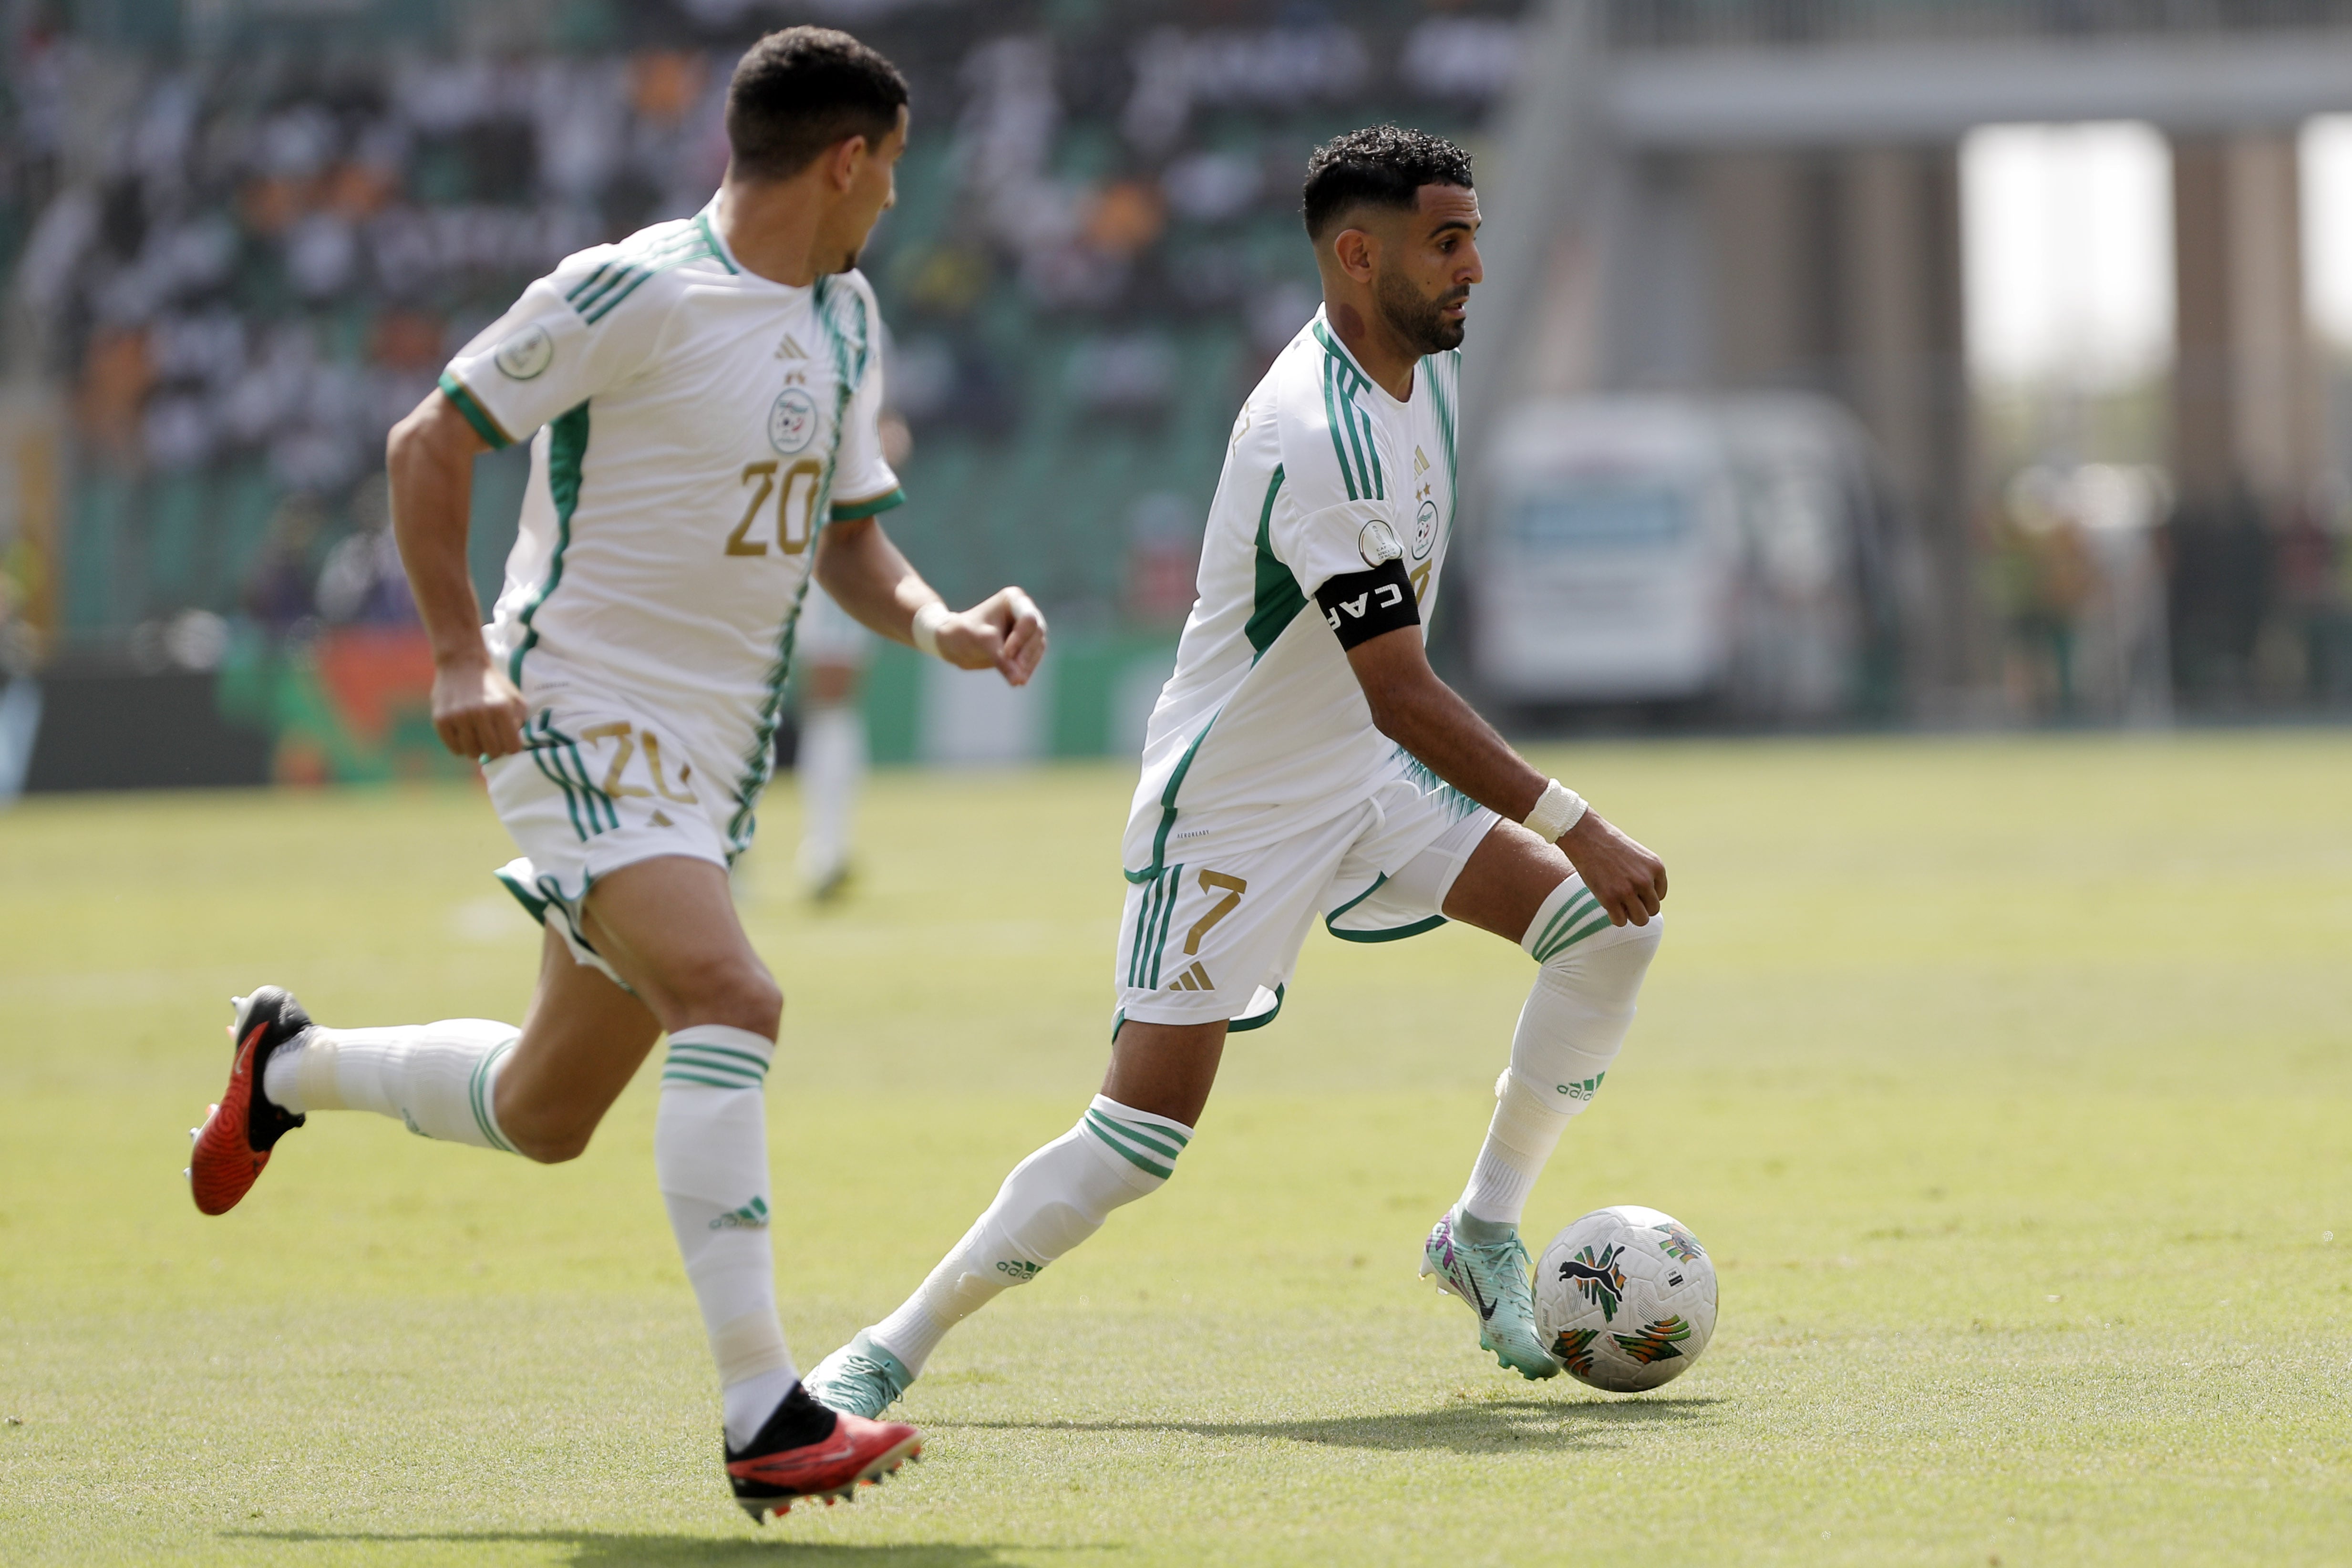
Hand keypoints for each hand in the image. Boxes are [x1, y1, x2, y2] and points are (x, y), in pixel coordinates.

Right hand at [430, 659, 527, 758]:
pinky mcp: (441, 719)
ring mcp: (459, 717)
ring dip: (478, 749)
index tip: (508, 741)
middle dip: (496, 749)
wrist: (462, 663)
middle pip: (493, 752)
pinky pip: (454, 748)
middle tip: (493, 740)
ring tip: (478, 737)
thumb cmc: (493, 685)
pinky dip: (461, 747)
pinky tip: (465, 736)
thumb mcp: (515, 698)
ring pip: (473, 753)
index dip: (512, 747)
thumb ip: (520, 721)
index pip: (512, 747)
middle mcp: (480, 713)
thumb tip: (515, 745)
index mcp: (501, 708)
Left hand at [934, 587, 1047, 686]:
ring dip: (1028, 664)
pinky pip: (1034, 656)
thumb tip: (1018, 681)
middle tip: (1015, 676)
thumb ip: (1001, 659)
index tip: (1005, 654)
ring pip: (1038, 646)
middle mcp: (1023, 610)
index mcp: (1013, 599)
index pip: (1028, 619)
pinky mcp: (1026, 644)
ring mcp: (1027, 627)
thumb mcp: (982, 643)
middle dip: (1026, 654)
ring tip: (1017, 681)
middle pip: (1036, 633)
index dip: (1020, 638)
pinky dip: (1028, 668)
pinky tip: (1018, 680)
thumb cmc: (964, 633)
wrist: (952, 642)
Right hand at [1558, 809, 1667, 926]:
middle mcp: (1645, 880)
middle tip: (1625, 899)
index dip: (1645, 895)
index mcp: (1656, 868)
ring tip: (1619, 905)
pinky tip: (1608, 906)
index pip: (1660, 896)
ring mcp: (1627, 891)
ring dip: (1630, 916)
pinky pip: (1620, 921)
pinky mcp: (1610, 899)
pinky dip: (1615, 918)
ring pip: (1641, 920)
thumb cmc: (1610, 844)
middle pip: (1653, 910)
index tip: (1632, 889)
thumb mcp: (1639, 856)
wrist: (1587, 837)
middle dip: (1640, 908)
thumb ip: (1647, 874)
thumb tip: (1646, 900)